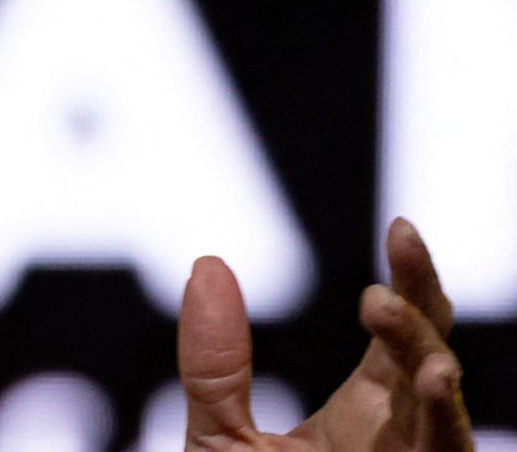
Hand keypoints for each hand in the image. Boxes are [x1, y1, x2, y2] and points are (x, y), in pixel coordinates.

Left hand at [180, 217, 471, 451]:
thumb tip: (207, 266)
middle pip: (429, 345)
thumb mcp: (220, 433)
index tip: (399, 226)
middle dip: (419, 291)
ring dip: (420, 345)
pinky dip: (448, 414)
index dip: (406, 279)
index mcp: (366, 409)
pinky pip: (448, 448)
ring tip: (382, 308)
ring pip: (440, 393)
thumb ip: (214, 365)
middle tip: (400, 236)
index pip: (400, 331)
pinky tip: (435, 377)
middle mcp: (401, 430)